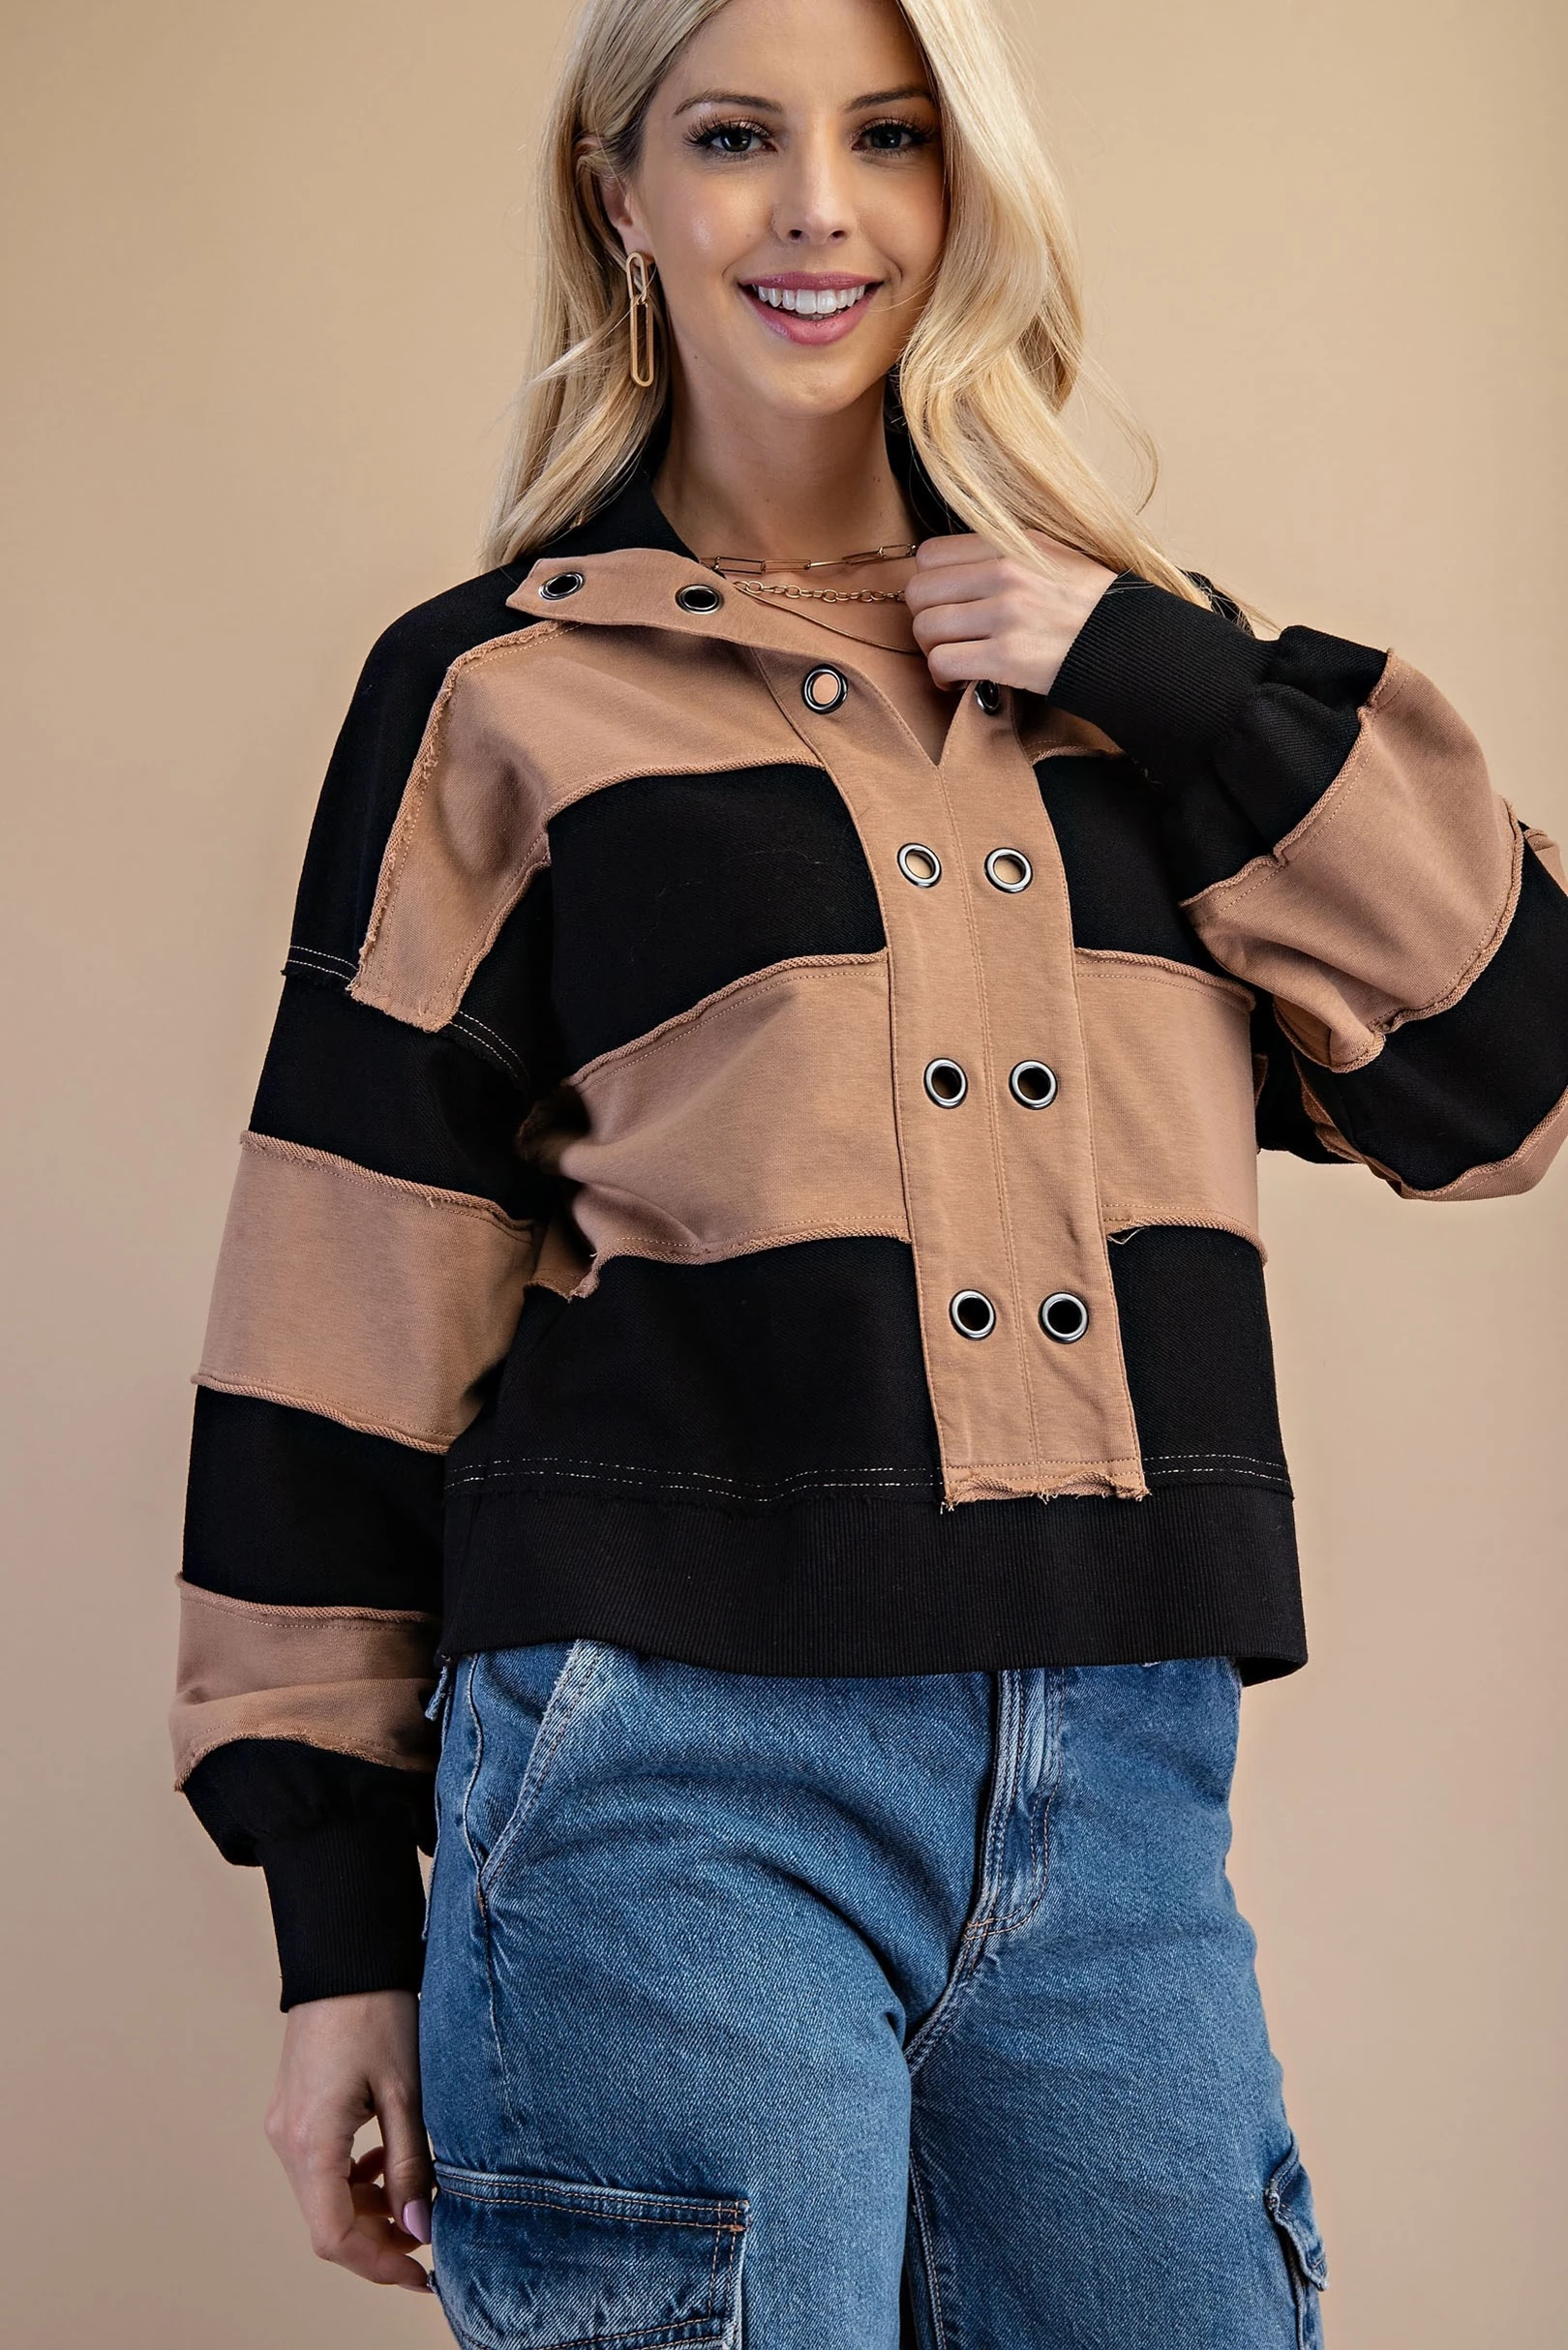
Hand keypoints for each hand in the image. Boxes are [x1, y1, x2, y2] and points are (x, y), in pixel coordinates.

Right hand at [264, 1988, 433, 2292]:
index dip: (378, 2266)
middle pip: (326, 2222)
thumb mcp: (407, 2092)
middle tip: (429, 2239)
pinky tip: (386, 2159)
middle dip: (378, 2240)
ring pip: (323, 2196)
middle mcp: (287, 2139)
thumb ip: (410, 2165)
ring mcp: (285, 2124)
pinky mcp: (294, 2109)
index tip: (423, 2275)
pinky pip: (320, 2165)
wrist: (346, 1954)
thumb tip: (418, 2228)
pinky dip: (354, 2177)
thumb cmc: (378, 2012)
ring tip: (415, 2196)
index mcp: (311, 2141)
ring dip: (368, 2208)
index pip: (334, 2236)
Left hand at [903, 532, 1116, 697]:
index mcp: (1012, 542)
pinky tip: (958, 679)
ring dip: (931, 650)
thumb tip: (949, 568)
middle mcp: (1006, 573)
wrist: (1128, 642)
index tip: (942, 601)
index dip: (928, 582)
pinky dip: (942, 677)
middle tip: (943, 634)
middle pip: (919, 591)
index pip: (930, 554)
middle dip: (923, 617)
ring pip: (926, 628)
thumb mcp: (1050, 554)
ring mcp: (1006, 615)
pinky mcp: (1008, 657)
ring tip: (952, 657)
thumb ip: (1002, 552)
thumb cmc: (1087, 604)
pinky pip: (943, 663)